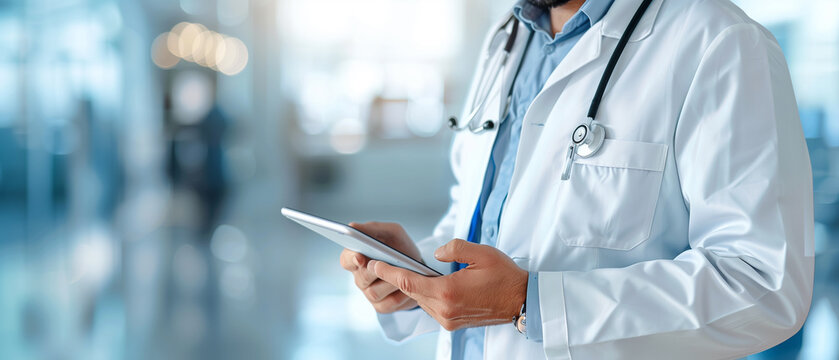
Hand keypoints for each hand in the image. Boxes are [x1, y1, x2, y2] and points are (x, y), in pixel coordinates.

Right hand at [339, 222, 419, 313]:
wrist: (420, 267)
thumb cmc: (401, 247)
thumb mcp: (391, 232)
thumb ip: (372, 229)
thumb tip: (352, 227)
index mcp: (357, 257)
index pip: (346, 260)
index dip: (351, 259)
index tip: (360, 257)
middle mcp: (360, 277)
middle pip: (361, 277)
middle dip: (375, 271)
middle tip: (387, 264)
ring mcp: (370, 293)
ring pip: (374, 292)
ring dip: (391, 282)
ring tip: (406, 274)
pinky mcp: (382, 307)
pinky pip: (388, 303)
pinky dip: (401, 295)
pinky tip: (410, 288)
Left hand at [369, 239, 527, 330]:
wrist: (522, 301)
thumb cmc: (504, 276)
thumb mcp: (481, 252)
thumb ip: (454, 248)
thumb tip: (436, 254)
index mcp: (448, 292)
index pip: (408, 281)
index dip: (389, 271)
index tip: (373, 263)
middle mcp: (444, 310)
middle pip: (412, 292)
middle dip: (396, 277)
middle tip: (380, 263)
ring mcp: (448, 320)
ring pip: (420, 301)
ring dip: (411, 287)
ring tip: (400, 270)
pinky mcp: (452, 324)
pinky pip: (431, 308)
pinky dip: (424, 295)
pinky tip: (423, 284)